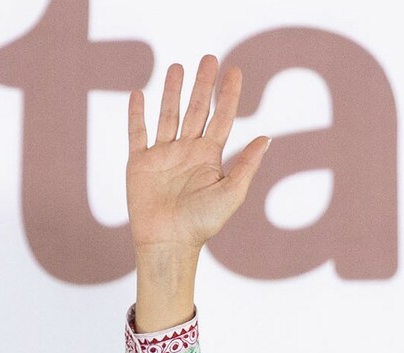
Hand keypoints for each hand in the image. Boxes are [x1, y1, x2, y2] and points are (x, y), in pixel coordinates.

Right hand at [127, 56, 268, 331]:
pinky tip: (139, 94)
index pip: (222, 118)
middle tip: (209, 58)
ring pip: (168, 115)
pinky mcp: (139, 164)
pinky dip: (137, 114)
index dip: (229, 95)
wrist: (168, 244)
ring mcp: (162, 156)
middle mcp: (186, 151)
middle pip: (196, 110)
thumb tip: (266, 138)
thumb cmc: (202, 225)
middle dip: (202, 85)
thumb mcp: (232, 194)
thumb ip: (246, 165)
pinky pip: (137, 134)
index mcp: (209, 157)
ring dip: (172, 91)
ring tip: (177, 67)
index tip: (234, 71)